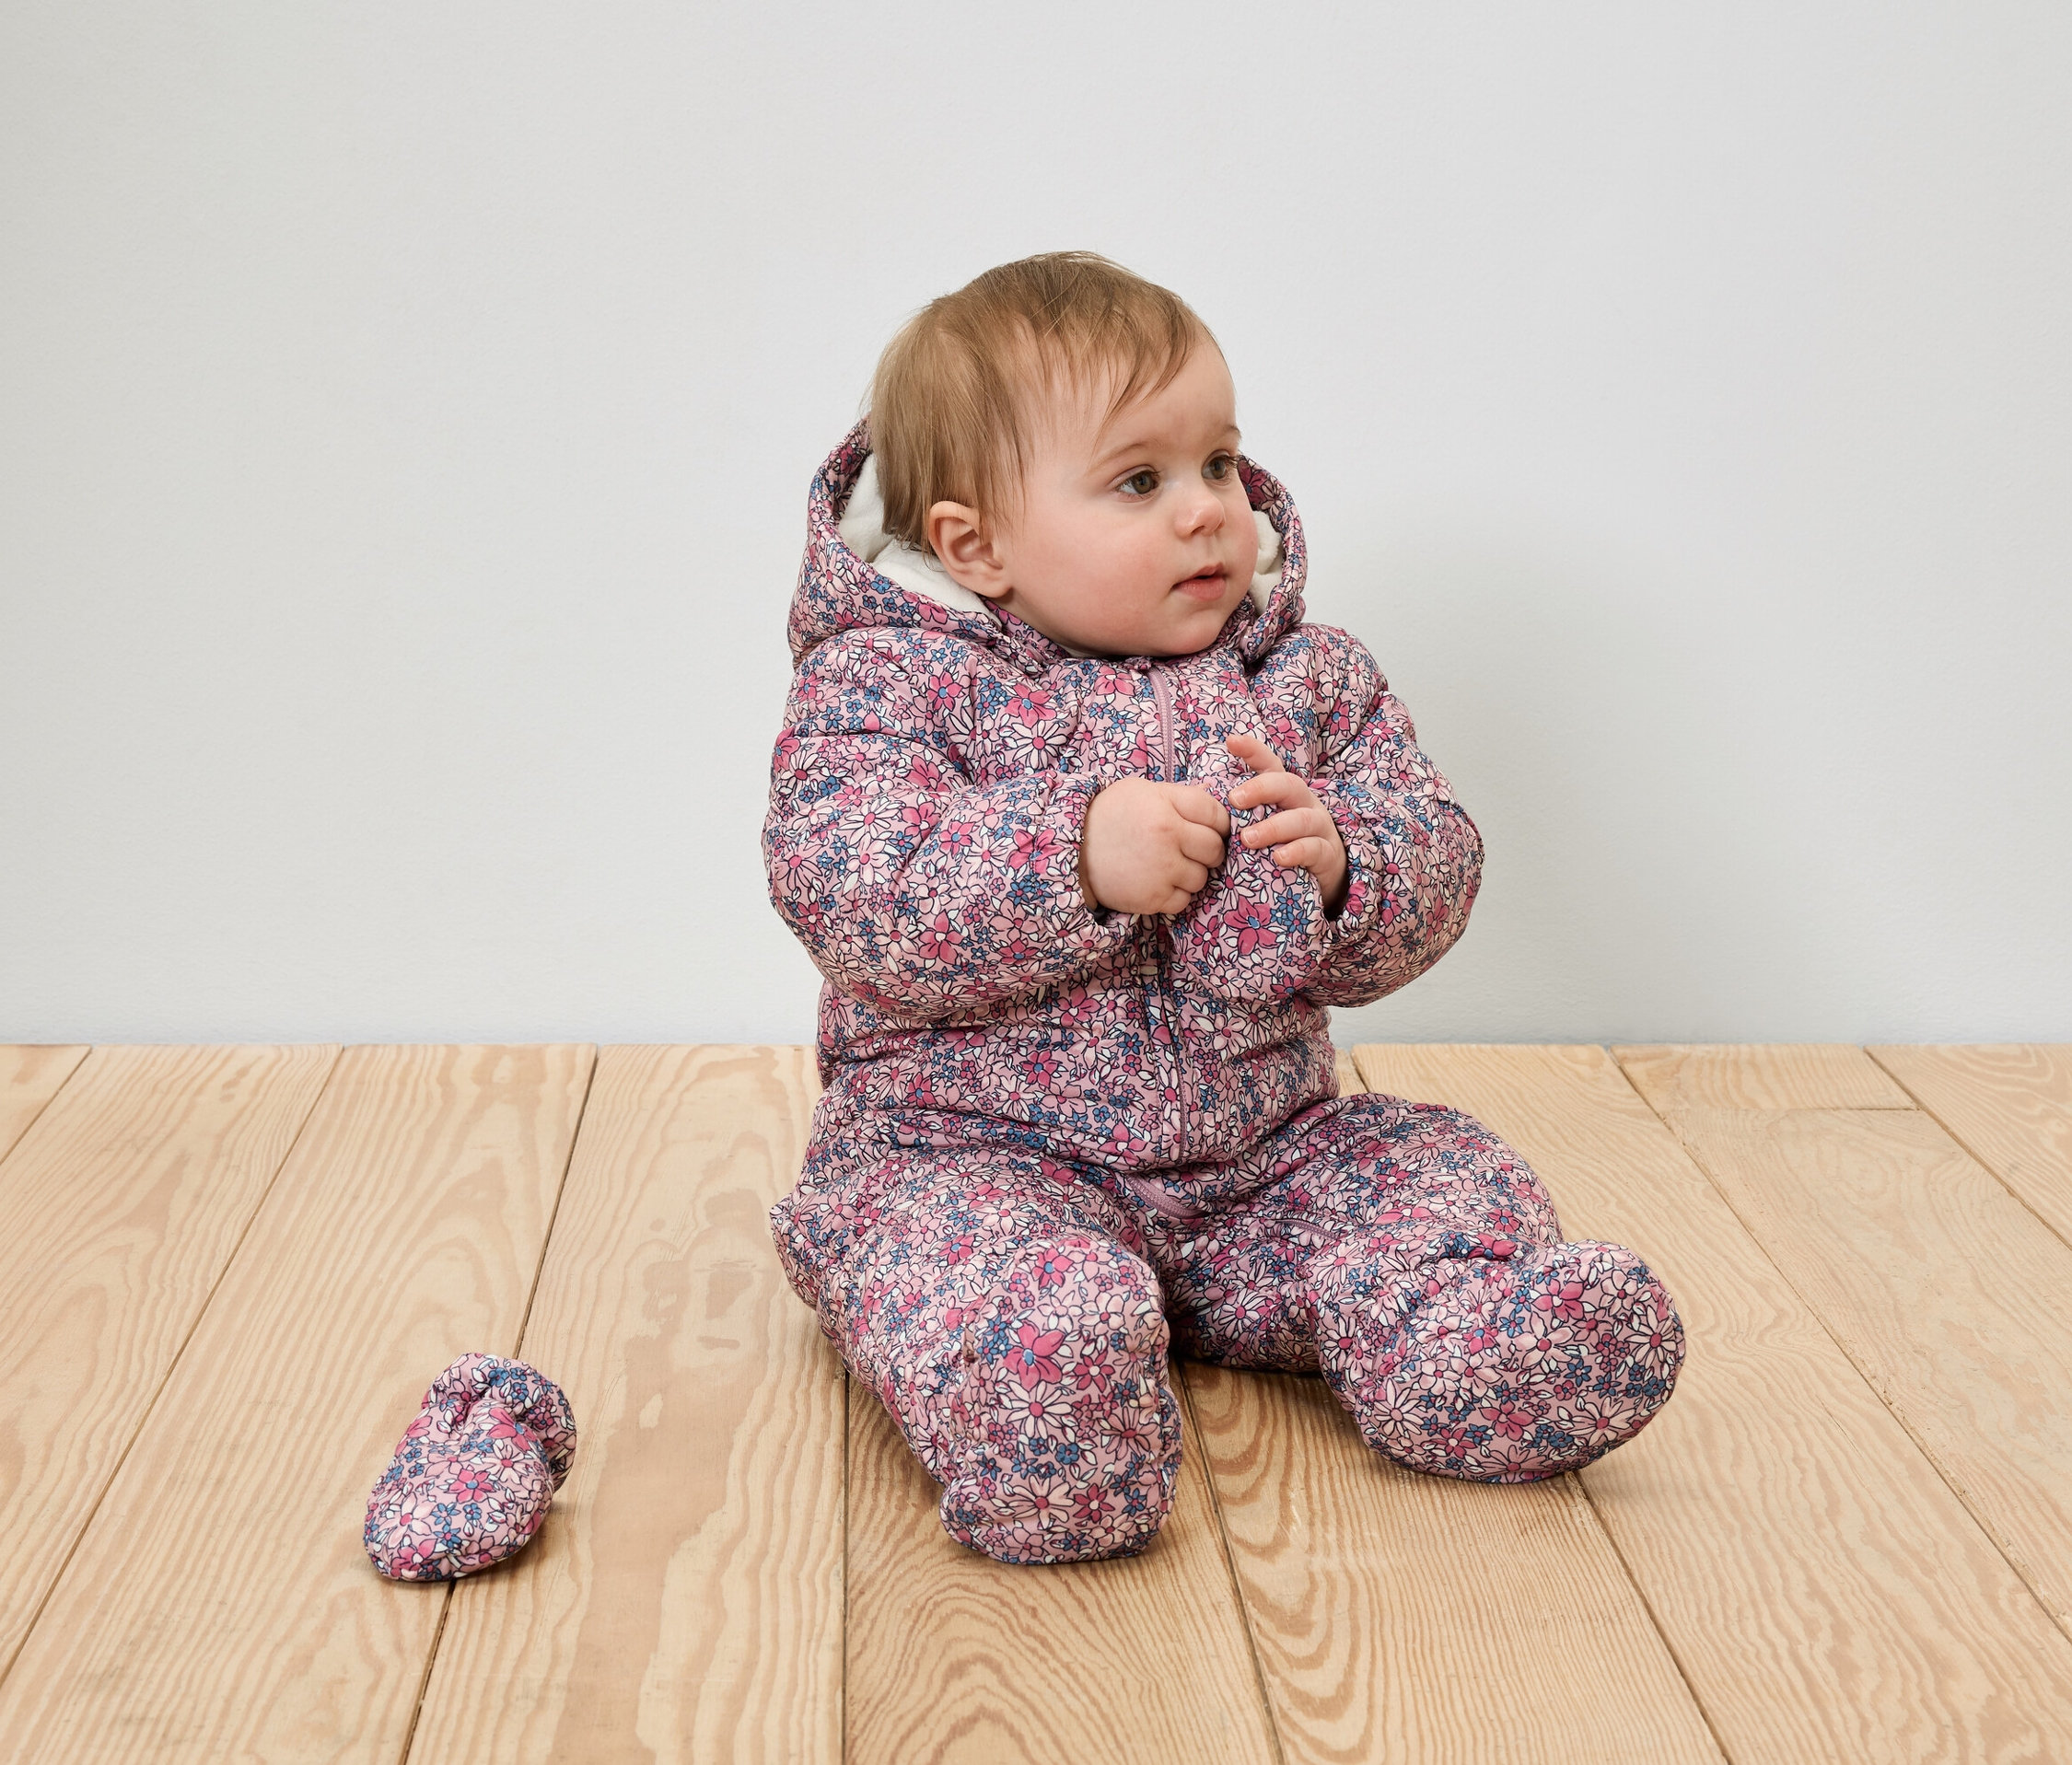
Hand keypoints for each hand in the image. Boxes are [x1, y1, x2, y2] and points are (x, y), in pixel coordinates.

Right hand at [1080, 777, 1230, 915]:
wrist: (1070, 848)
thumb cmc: (1109, 815)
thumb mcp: (1142, 792)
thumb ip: (1179, 796)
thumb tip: (1215, 794)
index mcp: (1166, 806)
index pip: (1216, 815)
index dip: (1219, 823)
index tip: (1210, 828)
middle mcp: (1167, 838)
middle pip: (1214, 849)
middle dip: (1209, 851)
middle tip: (1193, 851)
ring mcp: (1160, 871)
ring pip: (1201, 878)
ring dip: (1192, 874)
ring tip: (1170, 866)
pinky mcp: (1151, 898)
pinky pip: (1184, 901)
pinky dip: (1176, 895)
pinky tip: (1159, 882)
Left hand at [1227, 734, 1348, 915]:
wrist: (1319, 875)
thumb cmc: (1280, 843)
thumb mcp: (1260, 823)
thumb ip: (1238, 812)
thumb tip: (1201, 796)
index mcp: (1284, 792)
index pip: (1270, 765)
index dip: (1253, 751)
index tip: (1231, 741)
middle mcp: (1304, 802)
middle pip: (1288, 784)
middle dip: (1261, 788)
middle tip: (1234, 799)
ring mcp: (1319, 827)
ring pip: (1301, 818)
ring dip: (1273, 827)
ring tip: (1248, 838)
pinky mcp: (1327, 853)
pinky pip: (1314, 849)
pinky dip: (1296, 852)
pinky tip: (1278, 858)